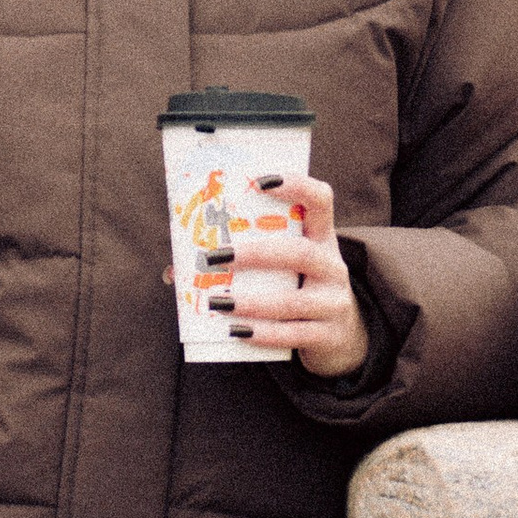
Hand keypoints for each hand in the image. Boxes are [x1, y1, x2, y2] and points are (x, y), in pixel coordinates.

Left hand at [164, 170, 369, 380]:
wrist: (343, 336)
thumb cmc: (300, 288)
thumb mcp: (286, 267)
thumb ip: (244, 258)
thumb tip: (175, 269)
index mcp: (322, 237)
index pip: (320, 200)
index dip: (296, 185)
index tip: (261, 181)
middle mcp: (333, 266)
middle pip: (300, 253)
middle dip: (256, 254)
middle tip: (215, 257)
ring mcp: (334, 302)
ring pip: (293, 301)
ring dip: (252, 301)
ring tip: (217, 301)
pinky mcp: (329, 335)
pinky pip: (293, 334)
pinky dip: (263, 334)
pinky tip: (236, 331)